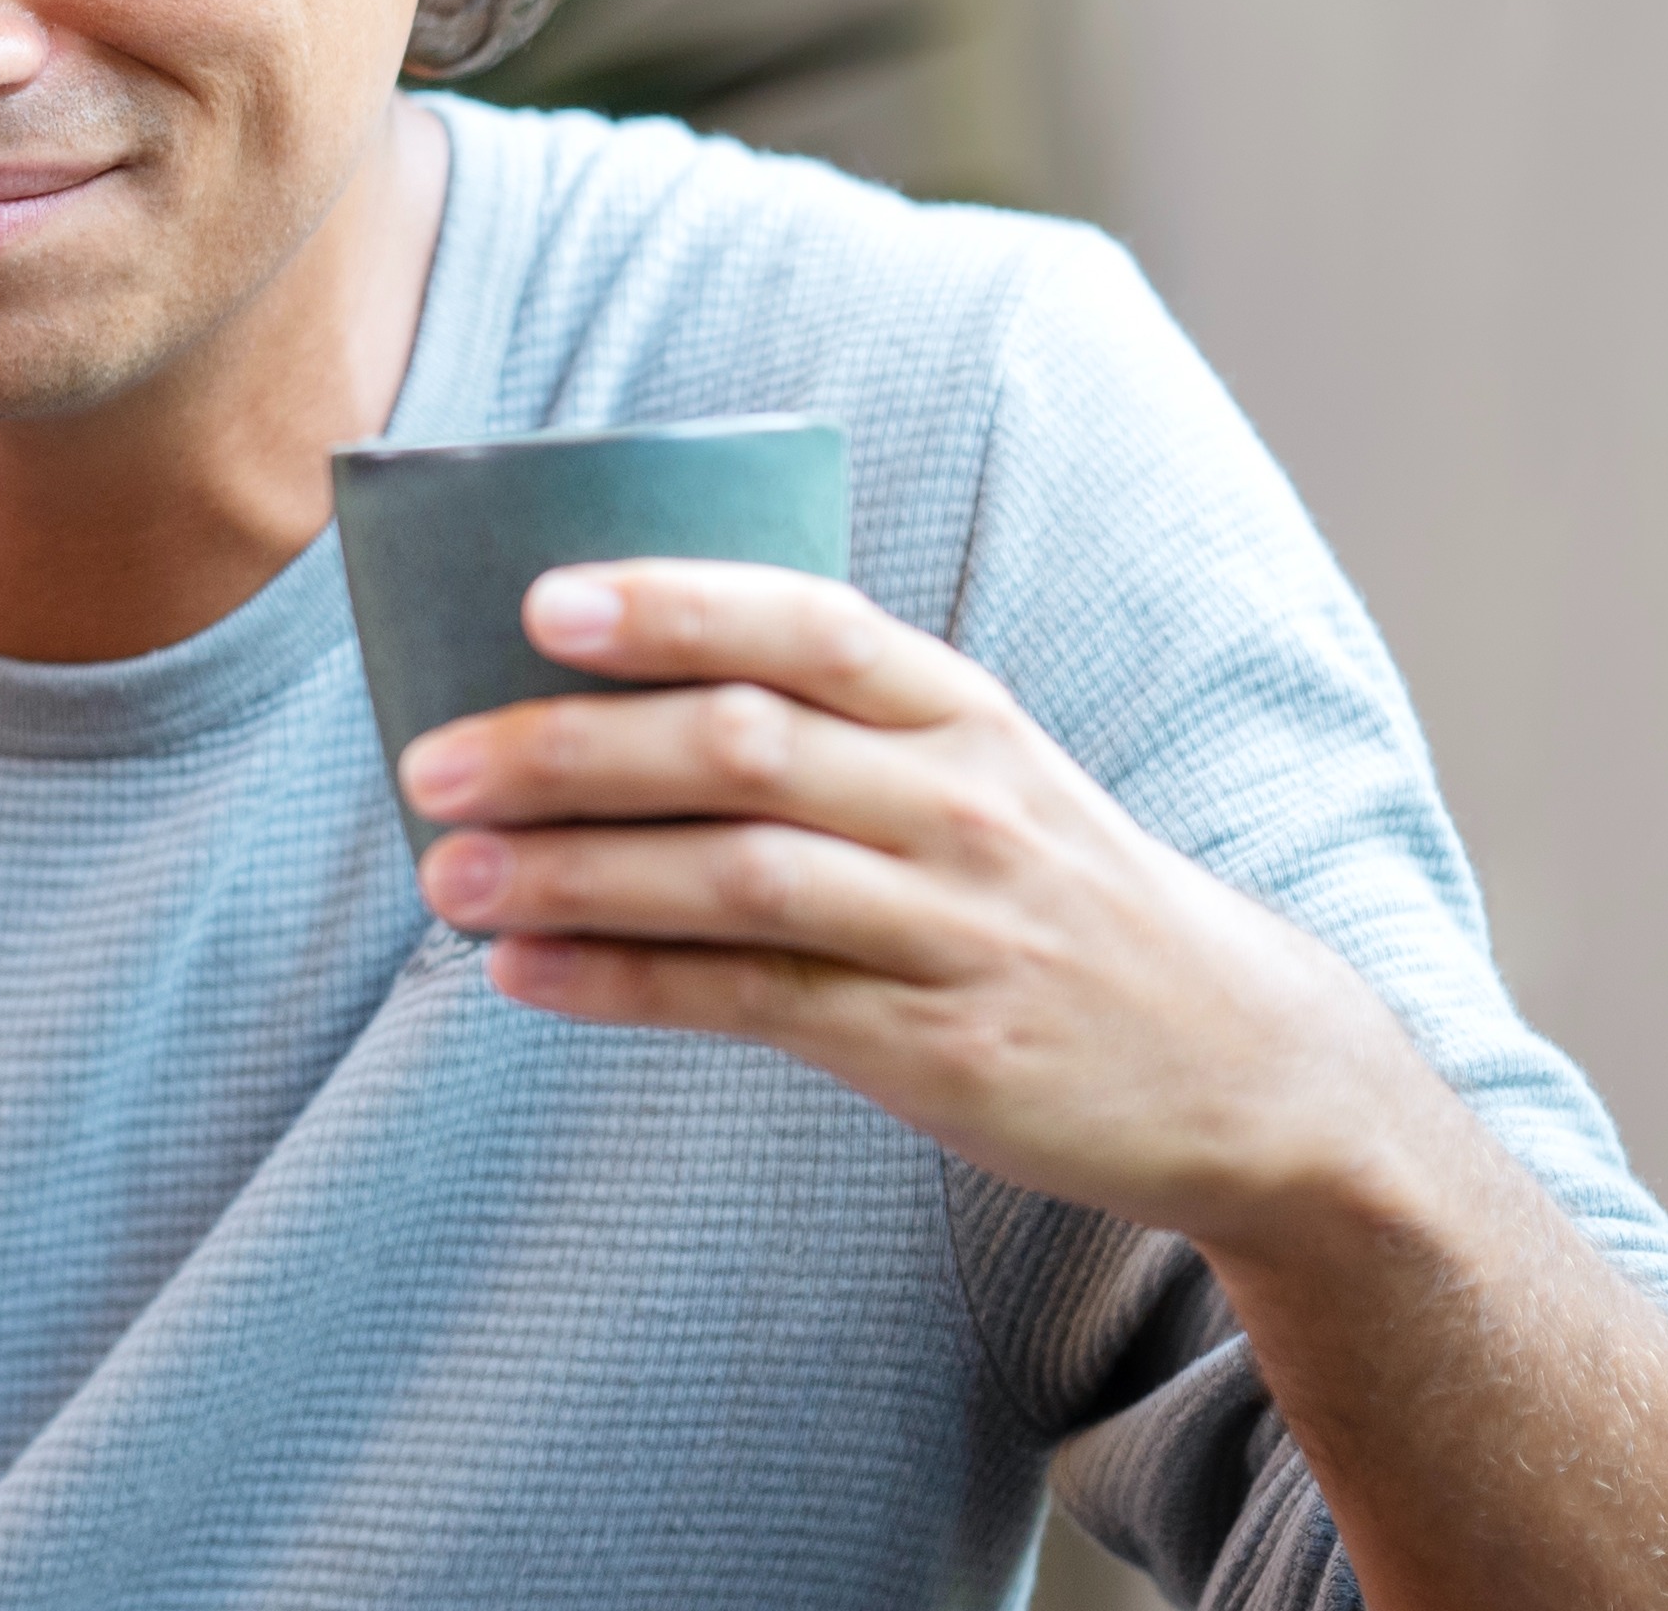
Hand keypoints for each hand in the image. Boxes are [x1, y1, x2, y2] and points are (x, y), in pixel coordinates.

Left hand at [394, 558, 1454, 1248]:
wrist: (1240, 1062)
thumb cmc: (1039, 888)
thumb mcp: (968, 772)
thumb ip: (817, 724)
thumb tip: (577, 686)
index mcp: (957, 709)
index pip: (808, 625)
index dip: (674, 606)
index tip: (539, 603)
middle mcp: (960, 803)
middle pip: (743, 749)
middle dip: (570, 750)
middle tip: (427, 760)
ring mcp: (954, 927)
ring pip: (738, 878)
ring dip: (574, 873)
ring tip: (446, 875)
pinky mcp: (937, 1044)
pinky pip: (755, 1003)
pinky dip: (626, 985)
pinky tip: (524, 974)